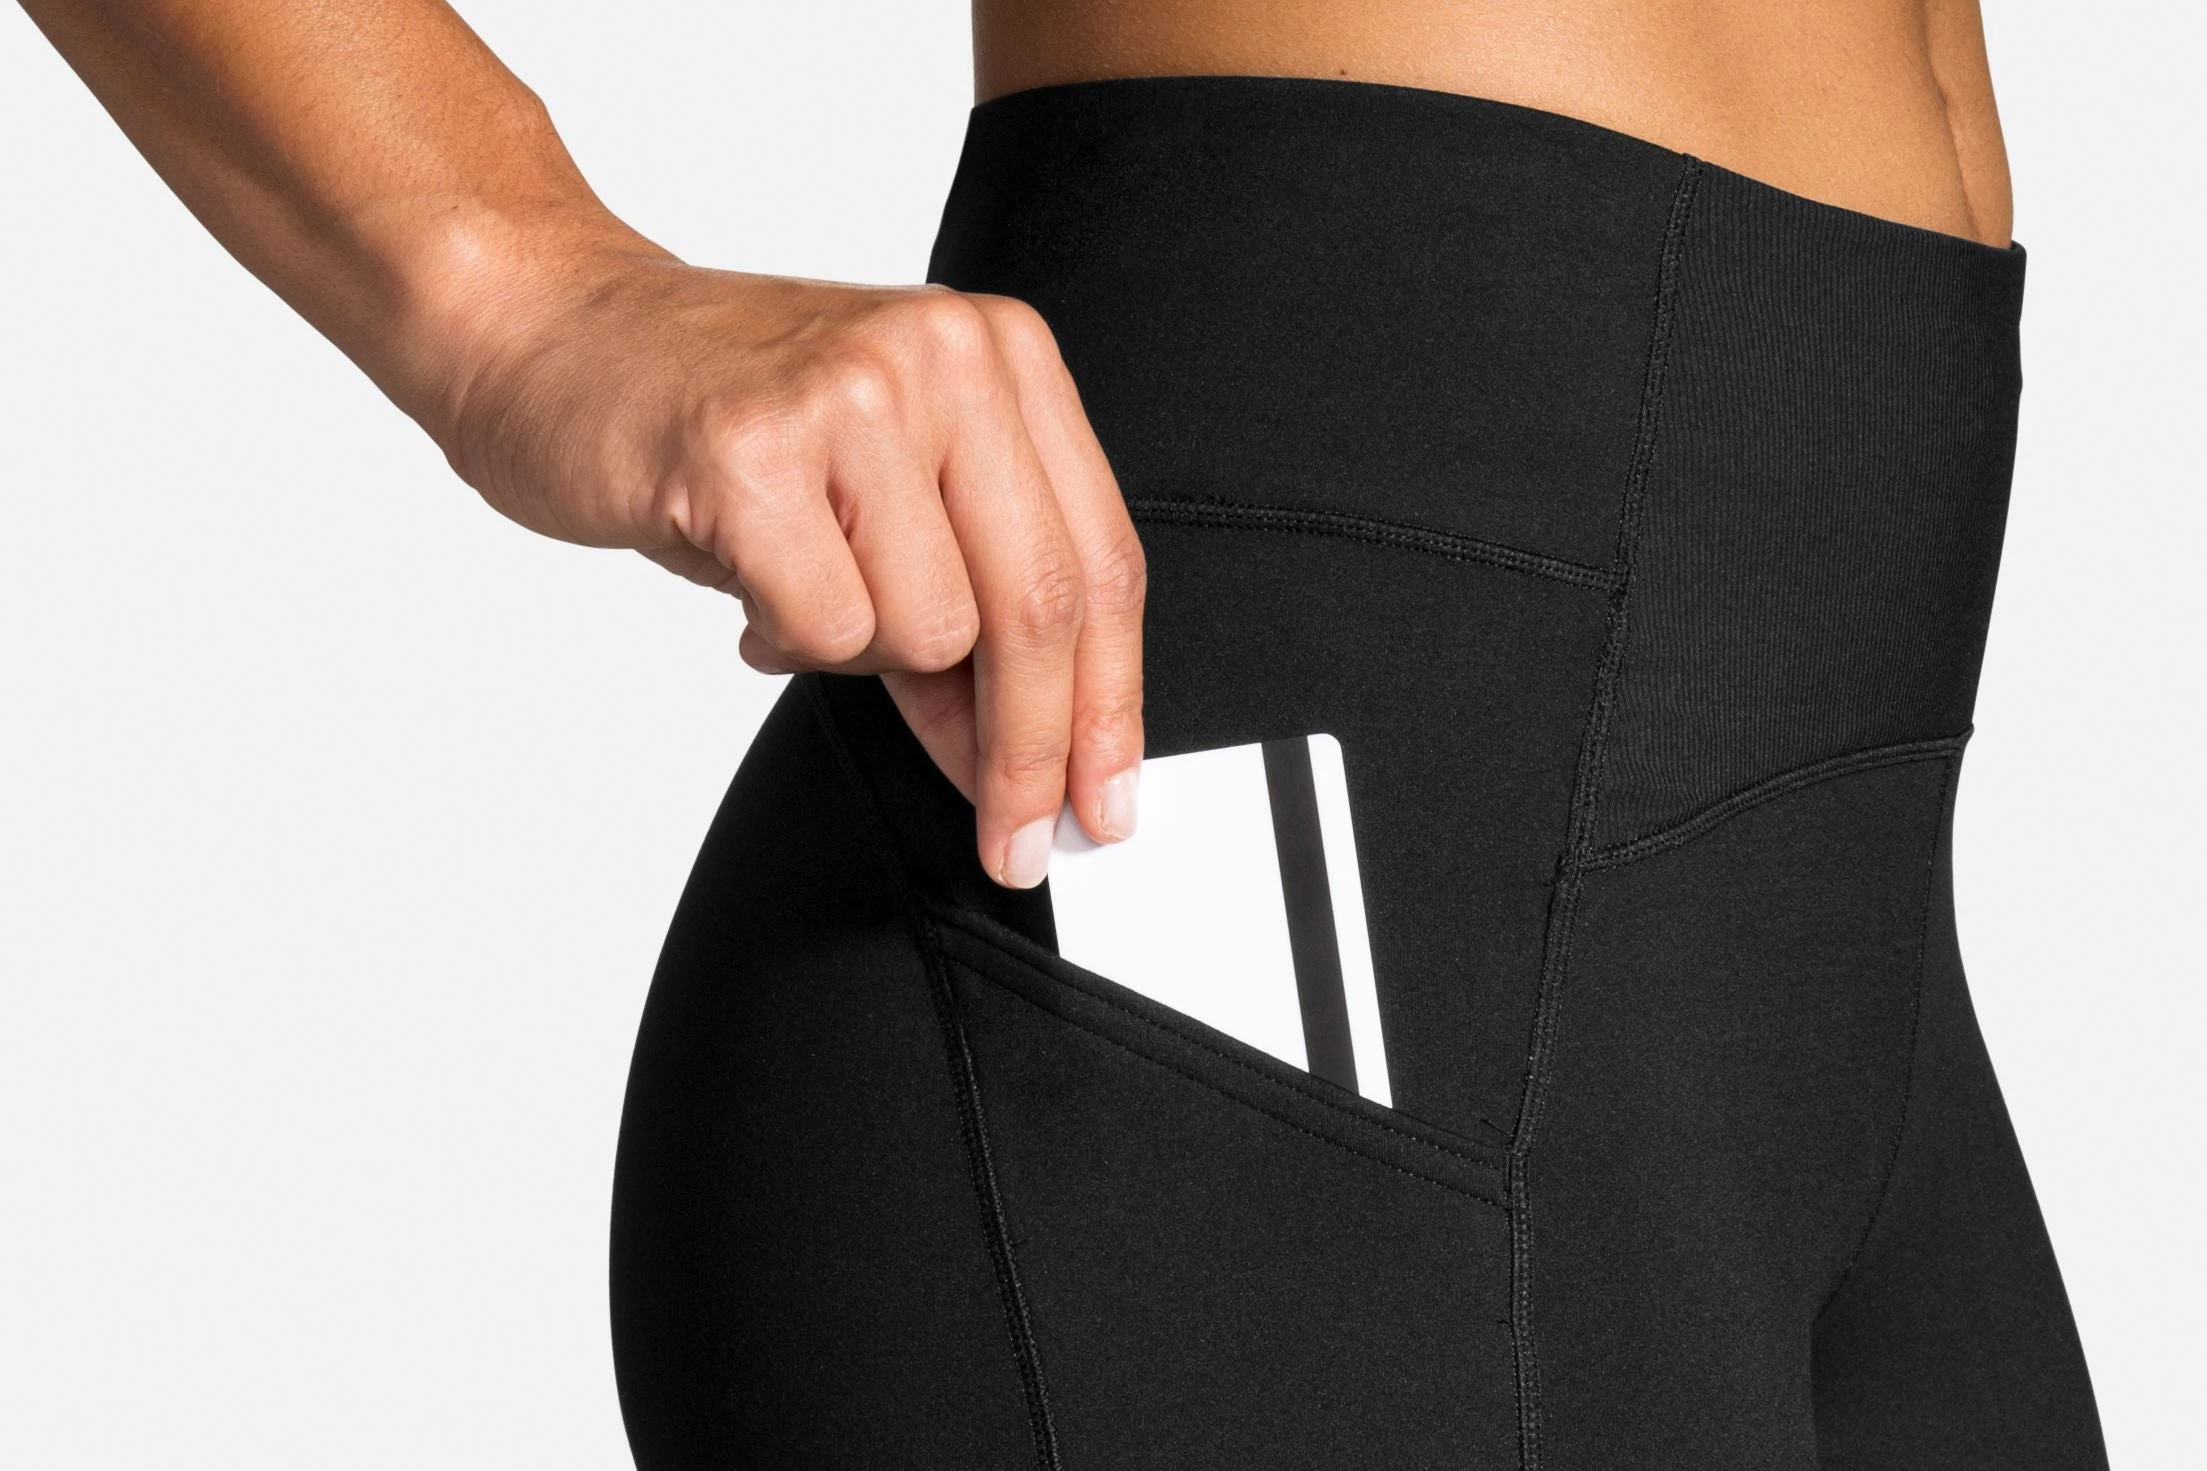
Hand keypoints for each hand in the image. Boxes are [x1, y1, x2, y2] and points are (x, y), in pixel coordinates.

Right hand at [413, 239, 1144, 887]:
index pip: (1101, 561)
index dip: (1112, 703)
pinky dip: (786, 638)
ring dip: (863, 656)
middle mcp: (944, 357)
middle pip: (1041, 607)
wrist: (546, 331)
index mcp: (1001, 353)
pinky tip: (745, 579)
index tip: (1104, 804)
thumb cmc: (716, 419)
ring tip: (795, 588)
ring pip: (930, 630)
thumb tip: (1029, 763)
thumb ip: (969, 599)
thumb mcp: (882, 490)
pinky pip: (825, 628)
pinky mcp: (751, 450)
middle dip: (1031, 750)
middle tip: (1014, 841)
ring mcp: (850, 395)